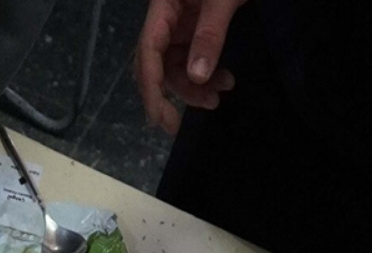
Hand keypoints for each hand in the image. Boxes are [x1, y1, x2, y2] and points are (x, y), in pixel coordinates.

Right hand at [135, 0, 244, 133]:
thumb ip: (209, 35)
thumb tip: (197, 76)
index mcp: (163, 8)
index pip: (148, 53)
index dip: (151, 87)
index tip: (161, 117)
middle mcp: (166, 19)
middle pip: (156, 64)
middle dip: (170, 93)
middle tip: (181, 122)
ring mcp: (181, 24)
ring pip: (174, 66)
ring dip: (193, 86)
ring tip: (219, 96)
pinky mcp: (196, 27)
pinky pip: (192, 59)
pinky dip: (205, 74)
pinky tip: (223, 81)